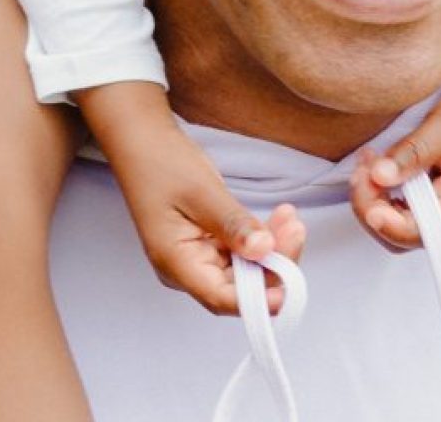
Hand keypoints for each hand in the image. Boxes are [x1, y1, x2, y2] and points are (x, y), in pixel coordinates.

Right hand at [80, 82, 305, 315]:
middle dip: (274, 265)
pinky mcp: (210, 245)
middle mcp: (188, 269)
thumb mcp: (202, 192)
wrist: (144, 142)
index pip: (222, 298)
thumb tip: (265, 251)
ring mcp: (199, 258)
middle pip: (240, 288)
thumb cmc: (162, 164)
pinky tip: (281, 218)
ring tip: (291, 218)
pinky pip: (243, 253)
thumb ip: (234, 224)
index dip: (259, 299)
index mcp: (177, 264)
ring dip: (273, 250)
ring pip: (246, 271)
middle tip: (296, 231)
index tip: (290, 284)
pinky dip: (263, 239)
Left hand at [349, 74, 440, 250]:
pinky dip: (380, 192)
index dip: (387, 221)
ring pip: (395, 226)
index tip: (367, 189)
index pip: (421, 233)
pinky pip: (399, 208)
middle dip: (372, 208)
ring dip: (372, 200)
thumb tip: (379, 177)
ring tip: (366, 163)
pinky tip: (375, 165)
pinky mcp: (432, 196)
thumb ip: (414, 152)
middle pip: (401, 236)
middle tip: (362, 170)